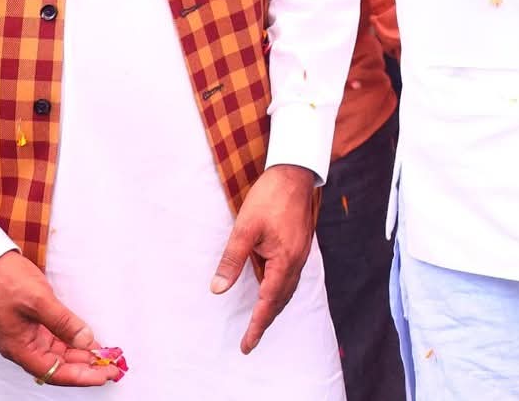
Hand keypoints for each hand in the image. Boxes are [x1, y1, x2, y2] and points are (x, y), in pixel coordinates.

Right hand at [0, 251, 123, 386]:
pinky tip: (90, 343)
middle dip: (86, 368)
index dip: (81, 376)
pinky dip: (74, 343)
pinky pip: (56, 341)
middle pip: (59, 366)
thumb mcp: (39, 300)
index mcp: (20, 348)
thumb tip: (85, 340)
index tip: (103, 375)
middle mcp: (23, 347)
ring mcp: (28, 337)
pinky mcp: (33, 326)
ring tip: (106, 357)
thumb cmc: (5, 282)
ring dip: (82, 356)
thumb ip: (63, 322)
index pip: (55, 372)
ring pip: (59, 354)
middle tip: (112, 366)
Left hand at [211, 163, 317, 353]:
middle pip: (282, 300)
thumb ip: (232, 260)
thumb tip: (218, 289)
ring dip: (274, 307)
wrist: (294, 173)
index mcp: (285, 260)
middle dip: (266, 321)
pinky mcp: (300, 245)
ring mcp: (301, 253)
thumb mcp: (245, 228)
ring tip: (259, 321)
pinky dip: (280, 290)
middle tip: (250, 340)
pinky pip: (290, 277)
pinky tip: (271, 289)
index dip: (257, 325)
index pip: (269, 302)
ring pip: (288, 289)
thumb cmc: (269, 198)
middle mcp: (297, 261)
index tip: (247, 345)